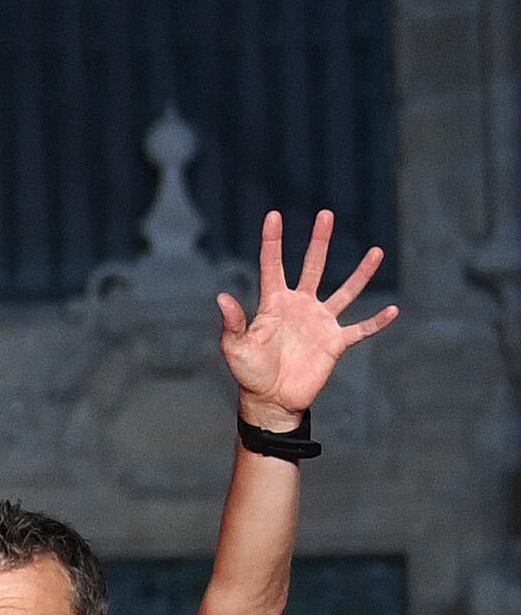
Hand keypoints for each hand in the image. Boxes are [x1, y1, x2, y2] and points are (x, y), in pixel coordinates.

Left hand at [215, 210, 392, 431]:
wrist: (271, 400)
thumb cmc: (249, 373)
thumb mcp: (235, 347)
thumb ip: (233, 323)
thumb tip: (222, 298)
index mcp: (274, 303)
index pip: (273, 265)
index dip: (273, 241)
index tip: (274, 215)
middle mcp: (300, 306)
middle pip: (313, 266)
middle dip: (319, 241)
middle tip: (326, 214)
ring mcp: (321, 322)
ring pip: (345, 291)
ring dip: (361, 273)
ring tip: (376, 251)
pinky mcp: (336, 342)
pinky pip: (361, 329)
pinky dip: (376, 321)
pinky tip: (393, 310)